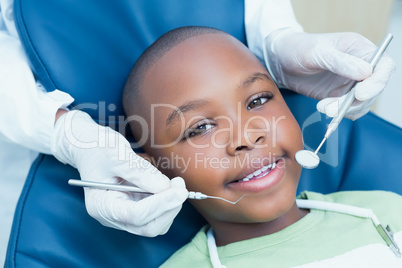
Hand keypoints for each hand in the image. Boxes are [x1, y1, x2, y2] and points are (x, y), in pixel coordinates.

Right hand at [51, 110, 187, 235]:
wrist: (88, 146)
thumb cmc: (96, 147)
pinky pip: (157, 215)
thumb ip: (140, 172)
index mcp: (101, 205)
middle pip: (148, 226)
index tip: (180, 190)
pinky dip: (167, 203)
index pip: (136, 215)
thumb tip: (165, 187)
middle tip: (180, 185)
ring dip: (171, 206)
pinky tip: (167, 186)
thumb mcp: (116, 154)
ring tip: (173, 183)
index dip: (161, 204)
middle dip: (169, 207)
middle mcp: (112, 216)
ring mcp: (124, 214)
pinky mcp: (134, 208)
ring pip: (156, 224)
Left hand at [264, 29, 394, 119]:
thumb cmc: (298, 48)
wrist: (281, 61)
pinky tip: (323, 108)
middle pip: (374, 89)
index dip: (377, 82)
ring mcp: (350, 83)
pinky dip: (339, 114)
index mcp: (359, 49)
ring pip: (361, 103)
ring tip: (323, 107)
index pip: (383, 66)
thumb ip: (340, 62)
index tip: (360, 94)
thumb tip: (366, 72)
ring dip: (344, 110)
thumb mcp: (317, 52)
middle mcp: (359, 66)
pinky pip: (348, 110)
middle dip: (355, 101)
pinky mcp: (339, 95)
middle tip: (333, 107)